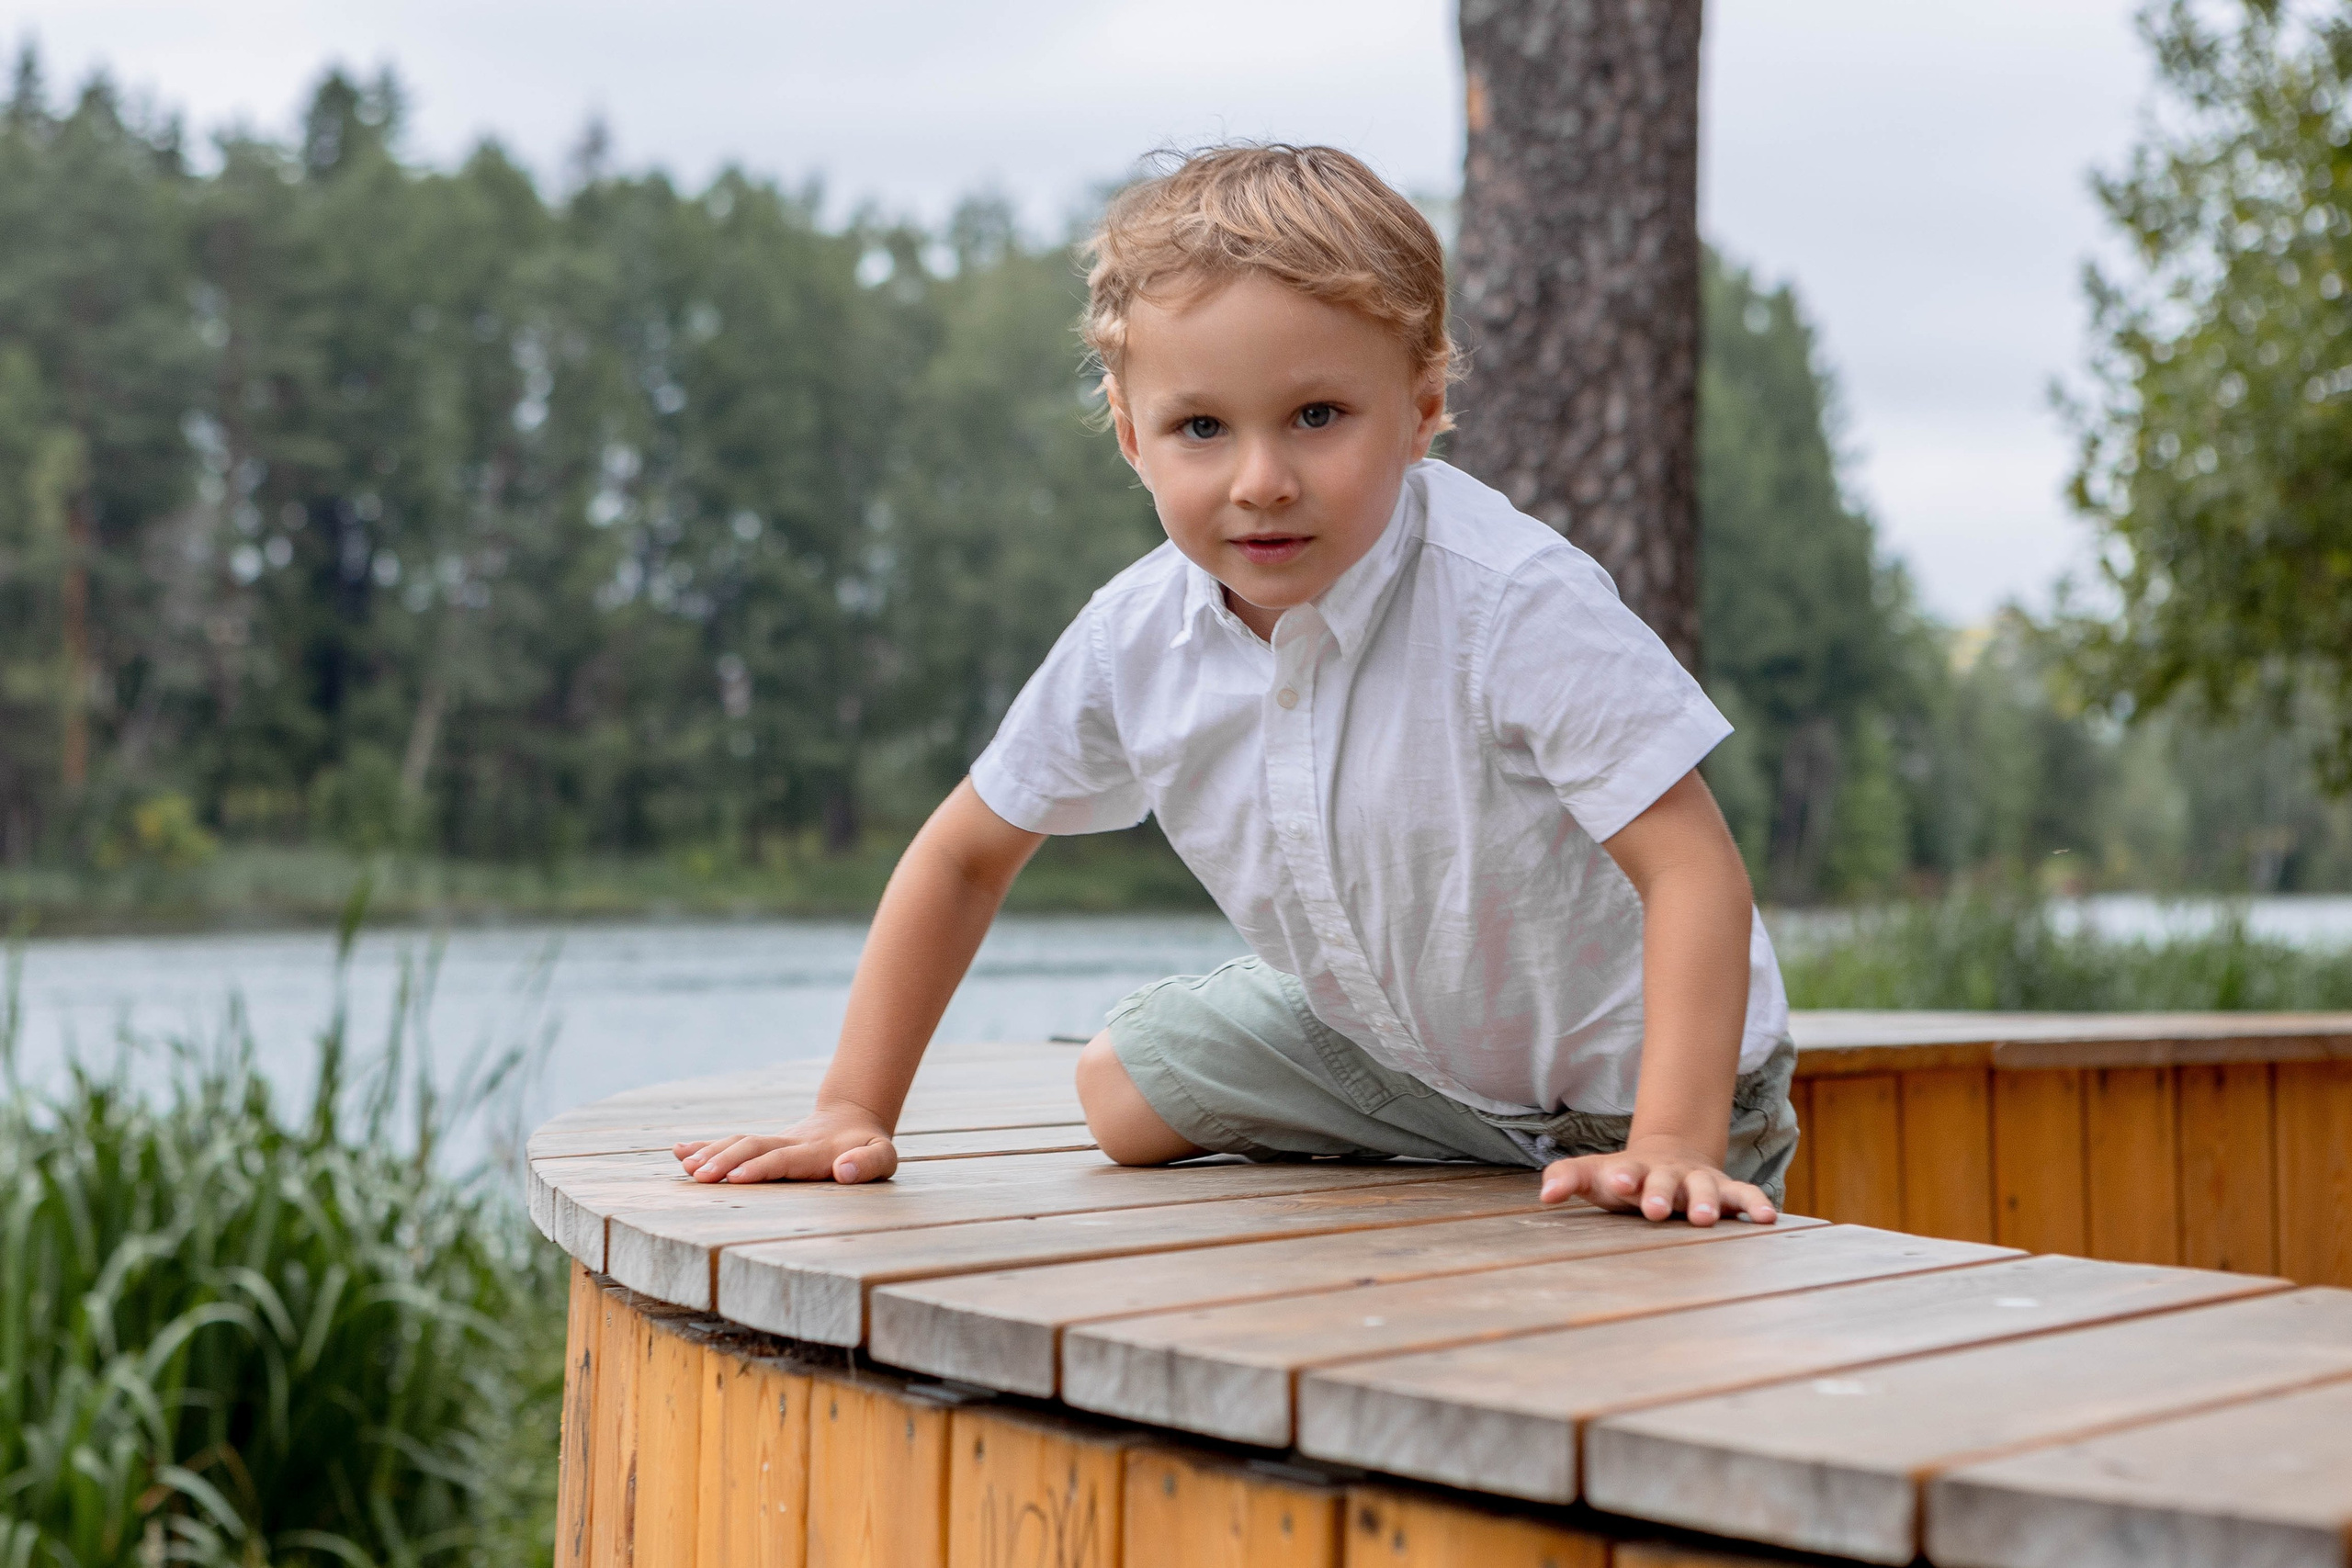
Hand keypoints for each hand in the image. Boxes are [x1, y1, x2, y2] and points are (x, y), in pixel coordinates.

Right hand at [674, 1103, 897, 1184]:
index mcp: (816, 1151)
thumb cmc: (870, 1148)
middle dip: (727, 1161)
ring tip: (686, 1166)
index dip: (761, 1167)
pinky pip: (732, 1142)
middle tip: (702, 1177)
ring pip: (739, 1142)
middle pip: (754, 1147)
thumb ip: (867, 1164)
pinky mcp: (763, 1145)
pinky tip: (678, 1151)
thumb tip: (842, 1170)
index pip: (784, 1159)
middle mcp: (789, 1143)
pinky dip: (705, 1145)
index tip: (737, 1177)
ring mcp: (774, 1141)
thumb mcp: (883, 1157)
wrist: (854, 1118)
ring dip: (712, 1153)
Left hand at [1538, 1135, 1776, 1225]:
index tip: (1615, 1181)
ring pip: (1706, 1188)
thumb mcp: (1594, 1176)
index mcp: (1634, 1171)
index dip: (1621, 1177)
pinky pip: (1744, 1195)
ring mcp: (1699, 1181)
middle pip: (1665, 1181)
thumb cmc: (1625, 1177)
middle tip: (1655, 1209)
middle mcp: (1669, 1174)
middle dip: (1660, 1193)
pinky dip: (1755, 1204)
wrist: (1669, 1156)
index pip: (1626, 1172)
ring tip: (1705, 1219)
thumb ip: (1567, 1178)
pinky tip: (1768, 1218)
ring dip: (1706, 1201)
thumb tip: (1544, 1194)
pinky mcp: (1726, 1191)